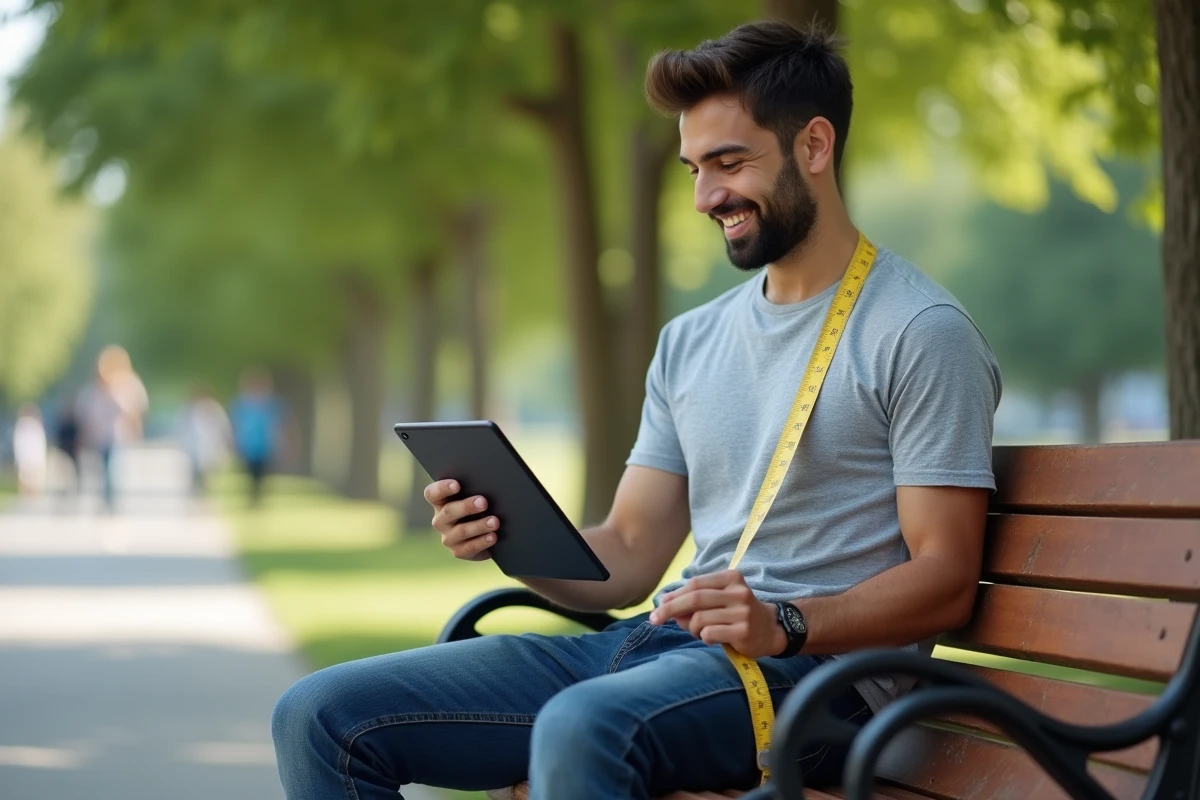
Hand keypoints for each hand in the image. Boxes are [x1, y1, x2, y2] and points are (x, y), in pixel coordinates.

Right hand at [424, 479, 499, 561]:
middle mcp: (440, 520)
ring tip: (495, 522)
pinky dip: (482, 541)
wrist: (485, 534)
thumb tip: (490, 483)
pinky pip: (469, 547)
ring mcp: (448, 537)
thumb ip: (476, 489)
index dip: (442, 488)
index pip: (432, 493)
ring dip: (479, 525)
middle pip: (449, 511)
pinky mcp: (458, 551)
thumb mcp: (475, 497)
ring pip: (461, 531)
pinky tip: (493, 536)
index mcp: (440, 502)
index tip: (457, 485)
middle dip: (466, 507)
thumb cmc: (479, 508)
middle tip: (483, 502)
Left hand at [648, 570, 784, 657]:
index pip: (695, 584)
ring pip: (700, 619)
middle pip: (695, 599)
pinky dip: (703, 637)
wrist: (771, 629)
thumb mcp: (719, 599)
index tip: (658, 604)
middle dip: (670, 609)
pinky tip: (713, 638)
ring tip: (700, 632)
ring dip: (692, 628)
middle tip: (654, 620)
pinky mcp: (743, 631)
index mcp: (731, 578)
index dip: (674, 594)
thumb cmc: (737, 613)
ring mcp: (742, 612)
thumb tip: (664, 604)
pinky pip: (709, 634)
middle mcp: (738, 592)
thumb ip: (695, 600)